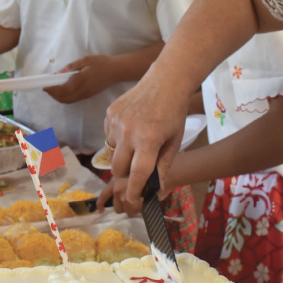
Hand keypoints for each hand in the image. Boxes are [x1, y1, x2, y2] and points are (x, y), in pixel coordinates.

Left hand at [43, 55, 117, 103]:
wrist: (117, 71)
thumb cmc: (101, 63)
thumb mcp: (85, 60)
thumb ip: (71, 67)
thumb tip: (58, 73)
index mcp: (80, 81)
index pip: (62, 90)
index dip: (51, 89)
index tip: (44, 85)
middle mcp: (82, 91)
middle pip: (63, 98)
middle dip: (53, 94)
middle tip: (47, 86)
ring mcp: (85, 95)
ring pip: (68, 101)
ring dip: (58, 97)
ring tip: (53, 88)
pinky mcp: (88, 95)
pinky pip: (73, 99)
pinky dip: (64, 97)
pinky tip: (63, 90)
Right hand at [102, 80, 191, 213]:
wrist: (165, 82)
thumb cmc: (174, 113)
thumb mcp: (174, 142)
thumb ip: (162, 166)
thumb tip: (155, 189)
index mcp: (149, 141)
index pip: (136, 175)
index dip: (133, 191)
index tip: (132, 200)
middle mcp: (129, 132)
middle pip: (118, 168)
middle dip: (126, 174)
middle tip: (137, 169)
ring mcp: (117, 122)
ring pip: (112, 152)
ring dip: (122, 154)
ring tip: (137, 142)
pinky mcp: (110, 114)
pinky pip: (108, 136)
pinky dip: (117, 138)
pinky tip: (131, 128)